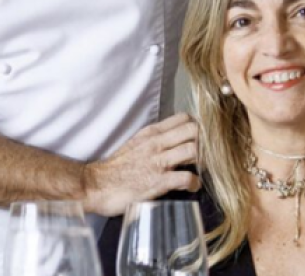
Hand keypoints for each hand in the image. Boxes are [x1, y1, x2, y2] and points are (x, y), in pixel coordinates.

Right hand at [82, 113, 199, 215]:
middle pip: (193, 130)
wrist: (98, 185)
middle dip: (205, 142)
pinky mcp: (159, 182)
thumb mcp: (136, 144)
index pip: (183, 118)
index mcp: (151, 133)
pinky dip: (194, 183)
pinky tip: (192, 187)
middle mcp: (156, 143)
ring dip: (203, 162)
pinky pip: (187, 178)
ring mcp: (158, 162)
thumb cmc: (117, 168)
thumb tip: (176, 141)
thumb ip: (155, 140)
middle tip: (207, 154)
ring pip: (193, 150)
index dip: (197, 127)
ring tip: (200, 170)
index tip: (202, 137)